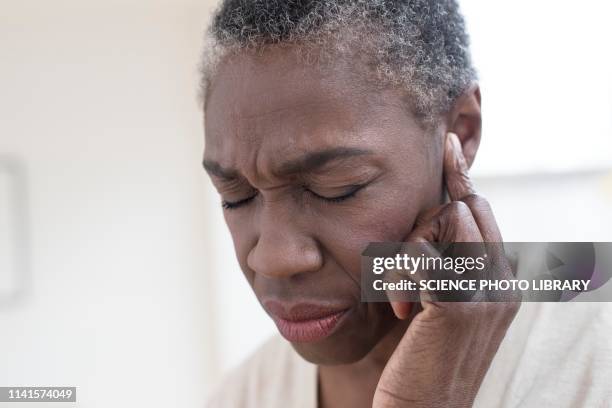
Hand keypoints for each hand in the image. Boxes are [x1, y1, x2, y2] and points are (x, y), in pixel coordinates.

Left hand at [372, 132, 519, 407]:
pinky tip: (401, 309)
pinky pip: (422, 253)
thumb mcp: (436, 305)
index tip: (447, 145)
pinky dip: (400, 275)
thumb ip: (442, 265)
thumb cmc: (419, 358)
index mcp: (501, 280)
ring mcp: (487, 293)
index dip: (463, 177)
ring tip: (402, 299)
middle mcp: (504, 281)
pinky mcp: (458, 306)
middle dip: (424, 225)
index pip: (481, 212)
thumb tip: (427, 224)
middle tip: (403, 270)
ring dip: (407, 252)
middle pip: (463, 208)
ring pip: (444, 221)